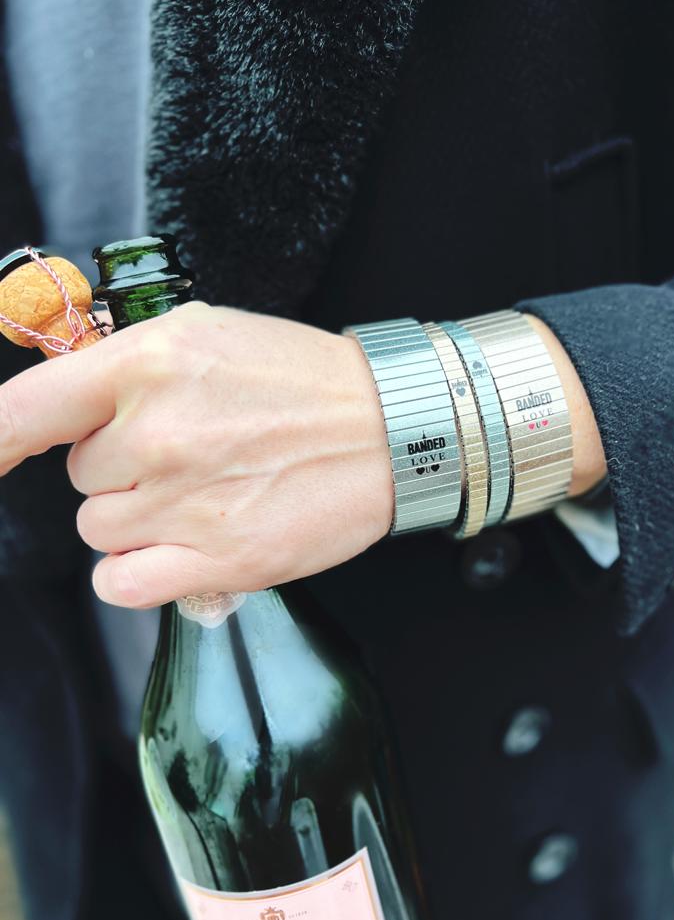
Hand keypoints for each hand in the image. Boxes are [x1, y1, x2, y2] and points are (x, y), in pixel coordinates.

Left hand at [0, 303, 393, 606]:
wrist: (391, 430)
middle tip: (186, 453)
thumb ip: (129, 365)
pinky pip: (120, 584)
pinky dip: (139, 573)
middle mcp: (157, 434)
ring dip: (136, 520)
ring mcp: (184, 503)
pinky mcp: (216, 562)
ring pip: (98, 531)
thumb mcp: (208, 335)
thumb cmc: (302, 381)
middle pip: (76, 477)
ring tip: (202, 495)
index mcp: (149, 362)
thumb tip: (60, 398)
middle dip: (117, 469)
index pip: (21, 411)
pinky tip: (179, 548)